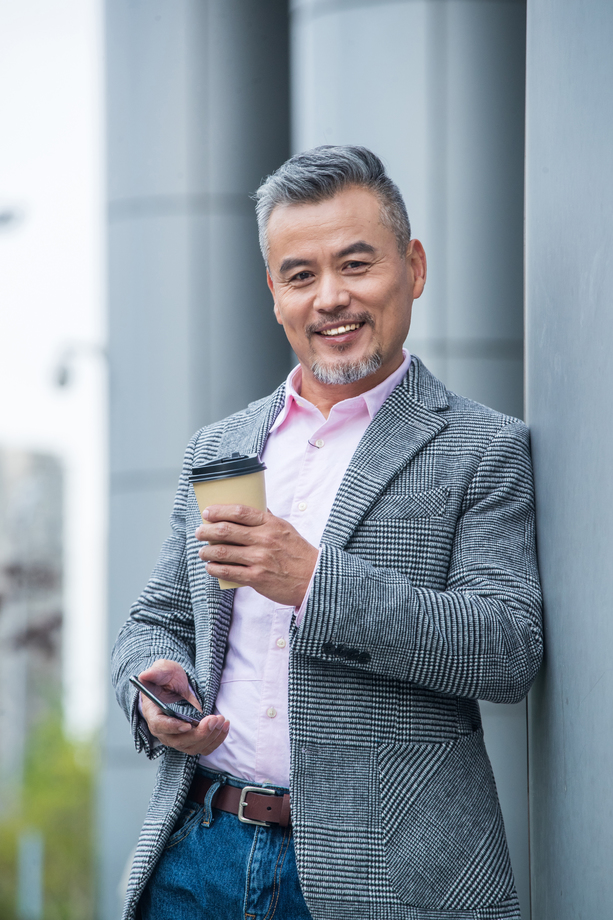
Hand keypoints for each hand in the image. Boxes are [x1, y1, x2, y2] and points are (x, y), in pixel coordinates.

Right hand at [138, 659, 228, 755]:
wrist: (175, 686)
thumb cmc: (167, 679)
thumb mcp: (162, 670)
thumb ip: (155, 673)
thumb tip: (144, 675)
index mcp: (154, 714)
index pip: (160, 726)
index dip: (172, 727)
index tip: (187, 724)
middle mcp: (165, 731)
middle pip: (180, 741)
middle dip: (199, 733)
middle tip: (214, 719)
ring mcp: (179, 737)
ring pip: (194, 746)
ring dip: (210, 736)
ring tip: (221, 719)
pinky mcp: (192, 739)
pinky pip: (204, 746)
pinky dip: (216, 739)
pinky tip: (225, 726)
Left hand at [196, 505, 318, 606]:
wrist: (313, 578)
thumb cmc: (298, 552)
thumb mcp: (285, 529)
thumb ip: (267, 518)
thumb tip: (252, 506)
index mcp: (270, 524)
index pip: (240, 512)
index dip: (220, 511)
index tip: (207, 512)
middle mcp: (264, 539)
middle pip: (226, 531)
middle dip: (206, 531)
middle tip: (199, 532)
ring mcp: (259, 559)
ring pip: (223, 552)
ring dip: (207, 551)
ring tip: (203, 552)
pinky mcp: (257, 578)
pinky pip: (228, 572)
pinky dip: (214, 568)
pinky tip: (211, 567)